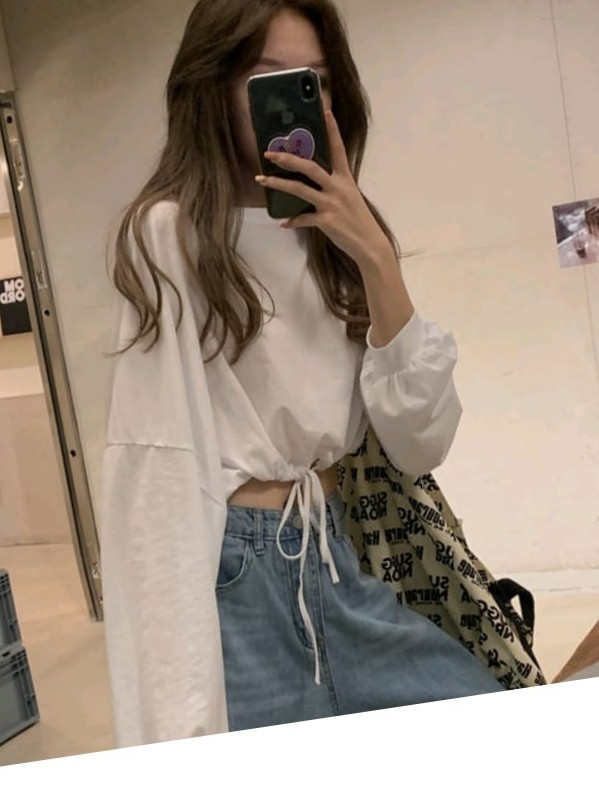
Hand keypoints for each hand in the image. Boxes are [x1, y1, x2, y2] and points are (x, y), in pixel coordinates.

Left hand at [256, 110, 393, 269]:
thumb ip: (333, 187)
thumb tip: (312, 183)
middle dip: (288, 158)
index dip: (332, 130)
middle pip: (310, 167)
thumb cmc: (358, 221)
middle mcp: (338, 188)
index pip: (338, 149)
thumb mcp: (350, 198)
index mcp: (345, 179)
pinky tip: (283, 223)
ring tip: (261, 179)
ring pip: (300, 189)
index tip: (325, 111)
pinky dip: (292, 221)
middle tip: (270, 153)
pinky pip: (303, 219)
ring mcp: (331, 204)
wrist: (369, 244)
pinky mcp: (326, 221)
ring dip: (278, 184)